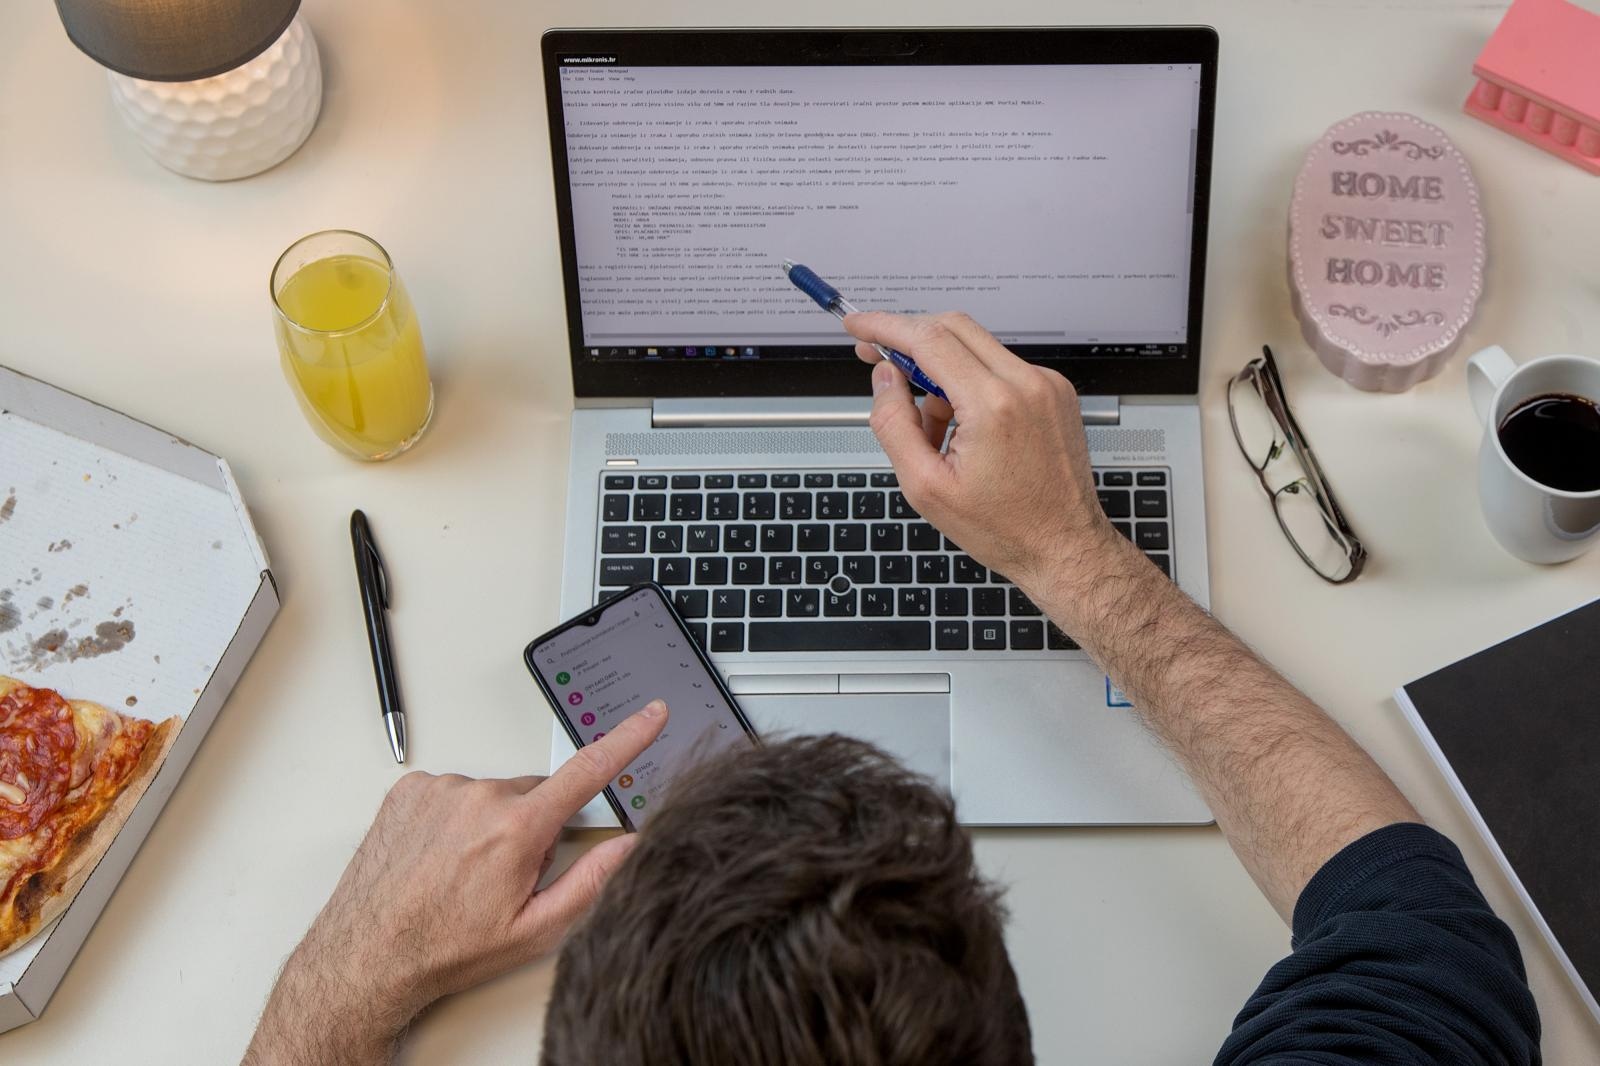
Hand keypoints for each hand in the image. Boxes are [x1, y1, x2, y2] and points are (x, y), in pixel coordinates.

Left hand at [243, 700, 668, 1064]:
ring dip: (490, 822)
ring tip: (462, 869)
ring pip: (492, 794)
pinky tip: (440, 854)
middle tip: (506, 873)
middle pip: (535, 793)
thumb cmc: (446, 947)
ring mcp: (441, 788)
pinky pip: (454, 791)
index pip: (588, 771)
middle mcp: (480, 797)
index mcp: (517, 829)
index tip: (651, 714)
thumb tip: (629, 846)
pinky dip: (455, 817)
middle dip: (533, 825)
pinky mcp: (411, 787)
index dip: (627, 738)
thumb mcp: (534, 929)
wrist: (368, 954)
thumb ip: (591, 881)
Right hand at [845, 311, 1121, 600]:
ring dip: (940, 372)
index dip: (885, 326)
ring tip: (933, 430)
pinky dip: (970, 385)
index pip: (929, 339)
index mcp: (993, 405)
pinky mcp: (1055, 392)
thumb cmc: (1005, 527)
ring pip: (975, 348)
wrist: (1064, 546)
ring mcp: (1046, 385)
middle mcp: (1026, 384)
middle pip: (953, 327)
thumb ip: (894, 424)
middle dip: (909, 338)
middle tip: (878, 358)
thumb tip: (884, 379)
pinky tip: (963, 430)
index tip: (858, 324)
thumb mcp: (926, 487)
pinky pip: (999, 368)